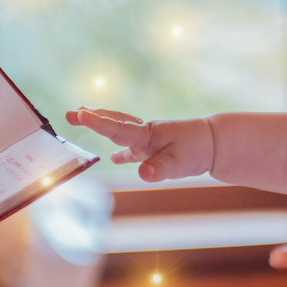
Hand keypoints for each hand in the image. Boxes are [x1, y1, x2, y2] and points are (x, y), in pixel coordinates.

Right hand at [65, 107, 215, 181]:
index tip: (80, 114)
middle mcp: (144, 134)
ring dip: (103, 123)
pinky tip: (114, 158)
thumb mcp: (179, 163)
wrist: (215, 142)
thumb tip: (143, 173)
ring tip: (84, 116)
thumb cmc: (197, 150)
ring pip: (121, 129)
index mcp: (147, 135)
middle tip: (72, 113)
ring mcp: (149, 140)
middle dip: (94, 118)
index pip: (118, 128)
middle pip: (115, 122)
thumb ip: (159, 168)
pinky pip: (132, 147)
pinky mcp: (155, 148)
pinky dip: (121, 150)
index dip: (98, 122)